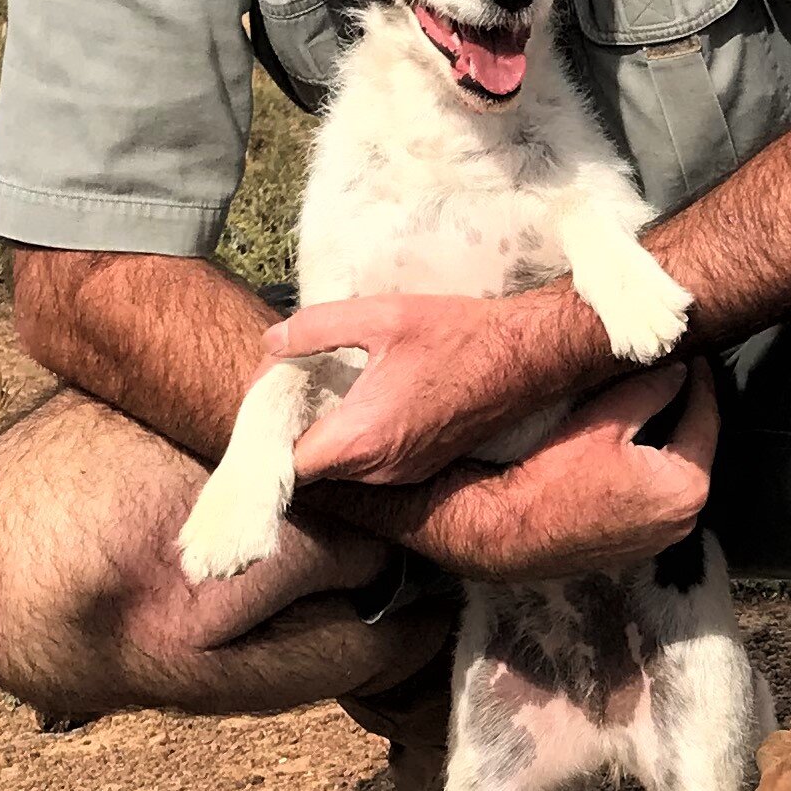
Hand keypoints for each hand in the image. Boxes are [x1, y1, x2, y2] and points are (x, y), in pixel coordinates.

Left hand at [272, 286, 580, 488]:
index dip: (267, 438)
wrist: (524, 358)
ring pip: (341, 469)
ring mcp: (402, 474)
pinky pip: (369, 466)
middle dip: (293, 432)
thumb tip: (272, 341)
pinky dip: (354, 442)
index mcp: (362, 437)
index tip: (266, 404)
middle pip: (311, 469)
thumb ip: (316, 329)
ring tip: (318, 393)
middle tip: (287, 388)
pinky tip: (357, 403)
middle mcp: (379, 469)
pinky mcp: (420, 468)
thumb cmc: (456, 335)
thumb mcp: (381, 315)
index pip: (289, 464)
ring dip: (324, 438)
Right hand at [406, 360, 719, 585]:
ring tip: (651, 401)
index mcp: (686, 487)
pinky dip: (648, 470)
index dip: (700, 380)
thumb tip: (677, 368)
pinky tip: (628, 446)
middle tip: (673, 370)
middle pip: (694, 448)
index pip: (707, 419)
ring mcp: (660, 539)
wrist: (506, 531)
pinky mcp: (635, 546)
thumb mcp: (605, 421)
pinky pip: (653, 497)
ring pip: (673, 473)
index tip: (692, 354)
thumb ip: (650, 390)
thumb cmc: (552, 479)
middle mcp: (683, 520)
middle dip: (684, 409)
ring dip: (665, 440)